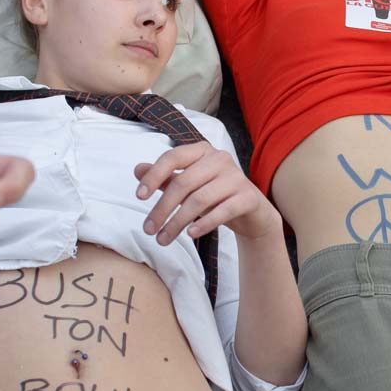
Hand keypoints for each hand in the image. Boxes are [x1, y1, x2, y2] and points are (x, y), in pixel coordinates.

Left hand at [134, 142, 279, 243]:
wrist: (253, 214)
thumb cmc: (216, 196)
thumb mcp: (189, 186)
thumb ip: (165, 178)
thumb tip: (137, 169)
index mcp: (203, 151)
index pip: (173, 156)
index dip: (154, 175)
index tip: (139, 197)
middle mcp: (220, 159)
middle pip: (184, 182)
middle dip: (162, 208)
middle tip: (148, 230)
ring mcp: (236, 178)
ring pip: (200, 199)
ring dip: (177, 222)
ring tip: (163, 239)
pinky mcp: (248, 198)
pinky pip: (223, 211)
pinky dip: (204, 224)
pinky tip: (190, 234)